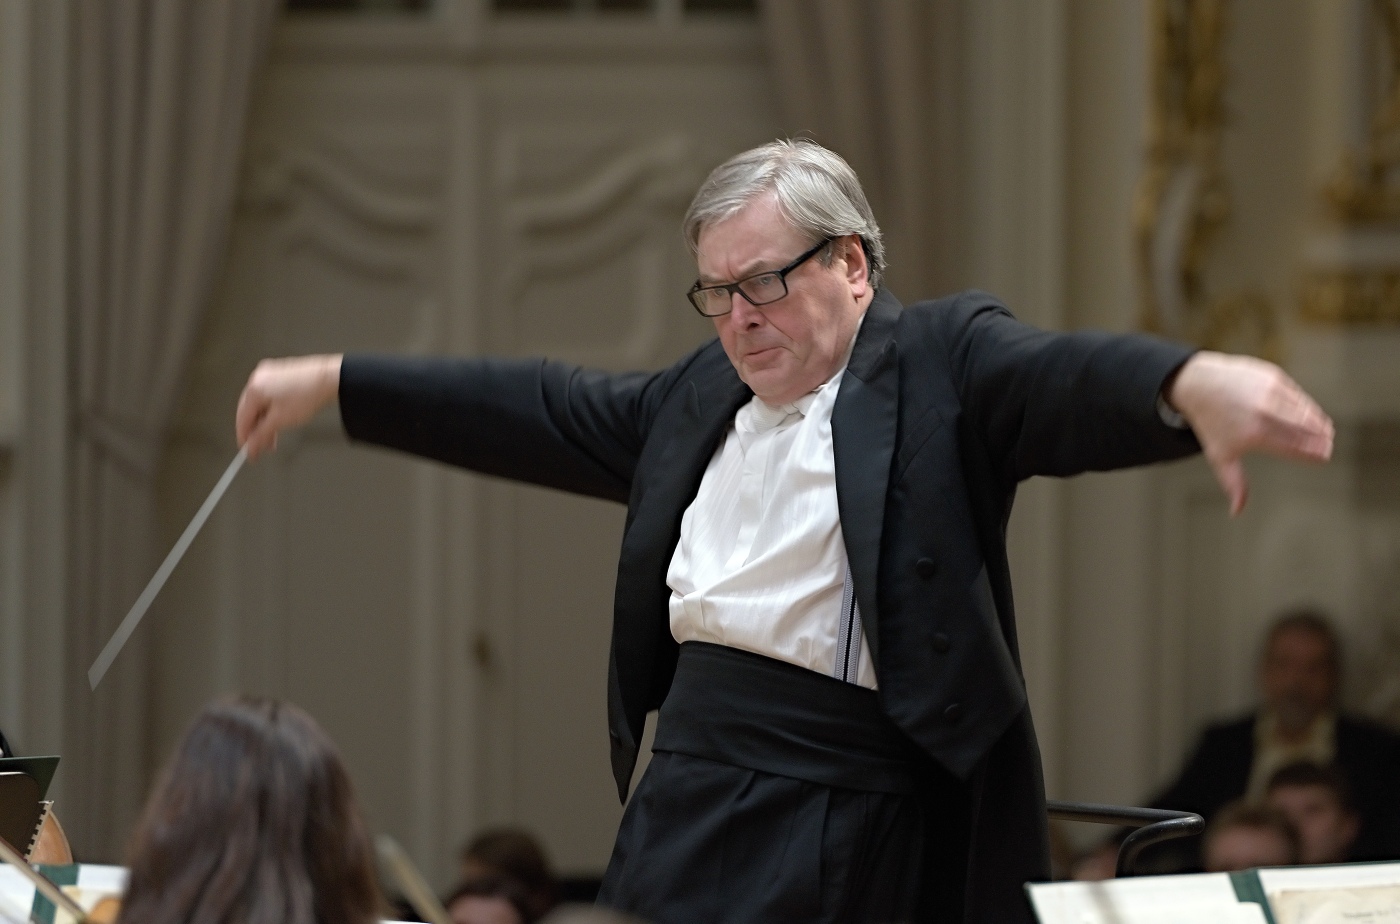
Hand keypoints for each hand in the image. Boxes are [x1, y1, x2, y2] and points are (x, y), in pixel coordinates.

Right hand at [235, 354, 342, 460]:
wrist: (330, 378)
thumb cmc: (307, 395)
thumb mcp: (280, 420)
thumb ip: (261, 435)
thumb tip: (250, 447)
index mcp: (253, 388)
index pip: (242, 418)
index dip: (244, 437)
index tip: (248, 451)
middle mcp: (257, 378)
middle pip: (249, 410)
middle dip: (256, 430)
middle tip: (262, 447)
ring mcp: (269, 374)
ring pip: (260, 403)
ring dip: (265, 422)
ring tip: (273, 438)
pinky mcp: (280, 374)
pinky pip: (269, 395)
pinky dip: (271, 410)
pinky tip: (278, 421)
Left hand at [1165, 351, 1333, 515]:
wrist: (1199, 384)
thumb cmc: (1211, 424)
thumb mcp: (1219, 456)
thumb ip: (1234, 483)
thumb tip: (1237, 512)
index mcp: (1255, 433)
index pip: (1294, 446)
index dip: (1312, 453)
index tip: (1323, 458)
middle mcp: (1265, 411)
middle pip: (1304, 428)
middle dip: (1320, 438)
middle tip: (1329, 446)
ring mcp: (1270, 392)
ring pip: (1304, 409)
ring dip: (1318, 421)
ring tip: (1327, 431)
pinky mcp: (1273, 377)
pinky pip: (1296, 394)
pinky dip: (1307, 405)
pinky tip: (1313, 414)